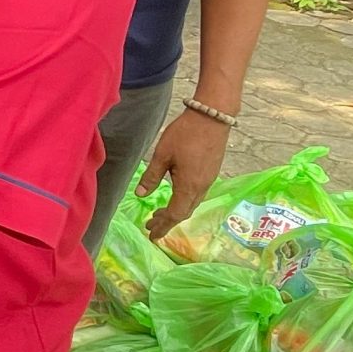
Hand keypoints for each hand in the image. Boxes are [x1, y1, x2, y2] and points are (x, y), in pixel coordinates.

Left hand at [140, 108, 232, 237]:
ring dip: (176, 211)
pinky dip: (184, 201)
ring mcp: (209, 180)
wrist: (213, 117)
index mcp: (188, 186)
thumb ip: (151, 176)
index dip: (162, 225)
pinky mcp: (211, 172)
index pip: (174, 213)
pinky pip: (197, 194)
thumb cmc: (185, 134)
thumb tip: (140, 195)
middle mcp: (201, 187)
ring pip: (192, 203)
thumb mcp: (162, 154)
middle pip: (184, 211)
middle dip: (167, 221)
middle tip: (151, 225)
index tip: (151, 234)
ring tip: (160, 213)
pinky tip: (176, 195)